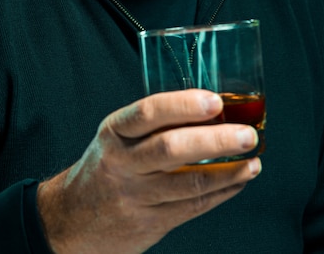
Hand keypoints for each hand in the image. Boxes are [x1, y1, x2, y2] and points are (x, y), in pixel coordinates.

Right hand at [36, 89, 260, 253]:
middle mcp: (123, 163)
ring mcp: (137, 196)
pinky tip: (239, 180)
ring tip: (253, 159)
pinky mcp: (151, 223)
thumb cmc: (106, 166)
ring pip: (189, 183)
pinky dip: (222, 192)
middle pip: (172, 149)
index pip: (147, 113)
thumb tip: (209, 107)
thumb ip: (153, 124)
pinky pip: (194, 207)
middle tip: (246, 134)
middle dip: (216, 140)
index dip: (183, 106)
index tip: (215, 101)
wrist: (73, 219)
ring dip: (229, 171)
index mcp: (114, 132)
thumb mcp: (116, 136)